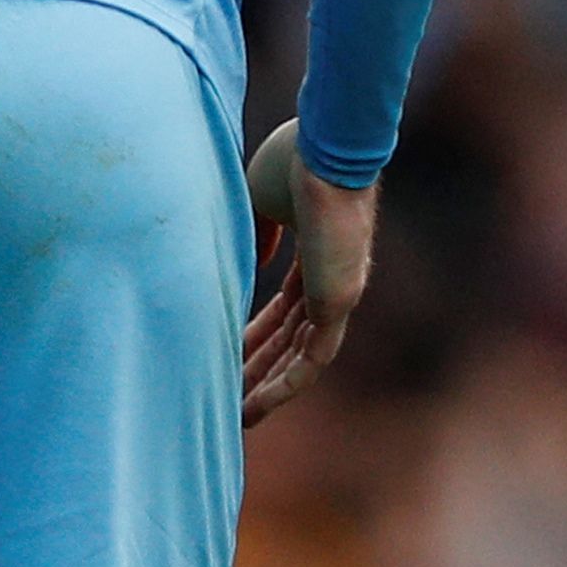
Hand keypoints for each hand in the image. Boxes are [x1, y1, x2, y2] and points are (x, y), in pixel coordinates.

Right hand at [240, 165, 373, 427]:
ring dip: (268, 387)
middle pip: (291, 336)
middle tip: (227, 397)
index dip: (256, 331)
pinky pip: (313, 360)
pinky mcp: (338, 303)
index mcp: (315, 252)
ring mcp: (339, 293)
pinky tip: (255, 408)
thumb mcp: (259, 202)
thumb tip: (252, 266)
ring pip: (301, 356)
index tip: (227, 350)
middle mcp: (332, 277)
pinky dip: (284, 386)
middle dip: (257, 367)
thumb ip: (256, 238)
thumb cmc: (294, 162)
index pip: (286, 305)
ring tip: (237, 417)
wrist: (326, 149)